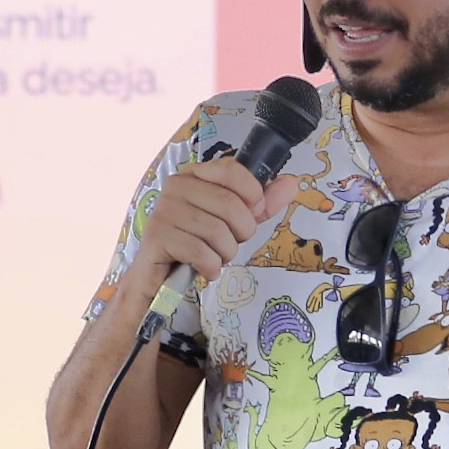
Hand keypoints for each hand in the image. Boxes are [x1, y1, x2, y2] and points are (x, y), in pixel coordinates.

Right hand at [133, 156, 294, 293]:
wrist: (159, 277)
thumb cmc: (197, 244)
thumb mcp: (233, 222)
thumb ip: (261, 204)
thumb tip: (291, 184)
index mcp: (194, 174)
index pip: (232, 170)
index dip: (252, 195)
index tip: (252, 213)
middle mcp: (176, 186)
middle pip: (230, 204)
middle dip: (241, 233)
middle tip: (228, 243)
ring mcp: (164, 211)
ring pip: (218, 232)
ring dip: (225, 253)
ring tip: (213, 256)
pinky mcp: (158, 237)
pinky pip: (201, 252)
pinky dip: (210, 266)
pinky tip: (203, 267)